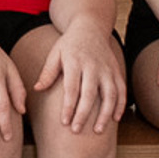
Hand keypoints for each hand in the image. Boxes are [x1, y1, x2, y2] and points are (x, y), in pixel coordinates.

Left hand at [36, 17, 126, 135]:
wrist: (90, 27)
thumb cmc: (69, 44)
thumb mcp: (55, 54)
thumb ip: (48, 72)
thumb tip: (37, 89)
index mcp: (75, 62)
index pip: (71, 88)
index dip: (68, 106)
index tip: (64, 122)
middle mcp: (93, 66)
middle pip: (90, 94)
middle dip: (84, 114)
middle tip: (77, 130)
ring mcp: (107, 69)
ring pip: (110, 94)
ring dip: (105, 113)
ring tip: (98, 130)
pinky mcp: (116, 71)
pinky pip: (121, 90)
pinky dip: (120, 105)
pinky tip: (115, 118)